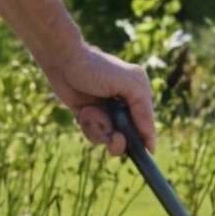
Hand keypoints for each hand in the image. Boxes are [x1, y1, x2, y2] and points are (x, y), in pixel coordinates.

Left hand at [41, 43, 157, 155]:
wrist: (64, 61)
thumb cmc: (97, 67)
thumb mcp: (129, 83)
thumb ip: (143, 109)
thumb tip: (150, 136)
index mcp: (139, 98)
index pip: (147, 129)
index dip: (146, 143)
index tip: (143, 154)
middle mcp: (125, 108)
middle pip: (129, 140)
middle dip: (120, 140)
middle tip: (115, 137)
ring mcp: (107, 114)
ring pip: (109, 139)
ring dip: (99, 129)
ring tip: (91, 111)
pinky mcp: (90, 117)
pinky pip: (94, 135)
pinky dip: (88, 127)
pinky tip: (83, 112)